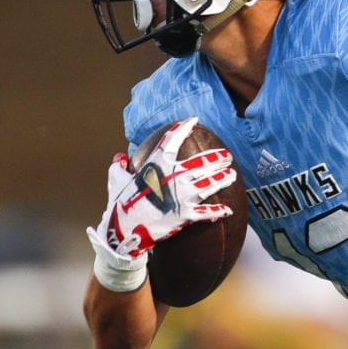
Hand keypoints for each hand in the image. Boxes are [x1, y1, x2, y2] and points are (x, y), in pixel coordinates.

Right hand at [87, 117, 236, 291]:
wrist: (124, 228)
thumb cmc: (120, 203)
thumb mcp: (116, 179)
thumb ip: (119, 167)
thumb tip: (119, 158)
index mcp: (158, 164)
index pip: (172, 140)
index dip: (183, 128)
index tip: (194, 120)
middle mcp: (175, 176)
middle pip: (202, 163)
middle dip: (217, 157)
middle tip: (226, 156)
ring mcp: (183, 195)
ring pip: (210, 184)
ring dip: (222, 178)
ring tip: (231, 175)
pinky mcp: (187, 215)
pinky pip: (208, 212)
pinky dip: (219, 211)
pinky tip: (227, 210)